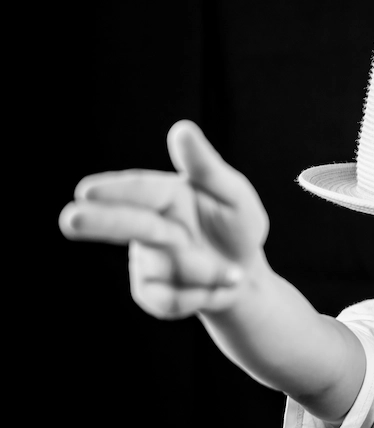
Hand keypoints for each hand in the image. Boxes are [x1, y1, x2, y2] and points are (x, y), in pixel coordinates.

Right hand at [59, 120, 269, 318]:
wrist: (247, 277)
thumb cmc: (238, 227)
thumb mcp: (234, 195)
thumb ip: (207, 168)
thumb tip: (182, 128)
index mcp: (166, 194)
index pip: (140, 191)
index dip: (117, 192)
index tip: (89, 191)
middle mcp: (149, 224)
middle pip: (123, 224)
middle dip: (100, 222)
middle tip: (71, 220)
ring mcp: (146, 258)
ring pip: (165, 268)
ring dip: (205, 273)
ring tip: (233, 272)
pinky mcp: (150, 292)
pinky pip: (169, 299)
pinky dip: (202, 296)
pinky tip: (218, 288)